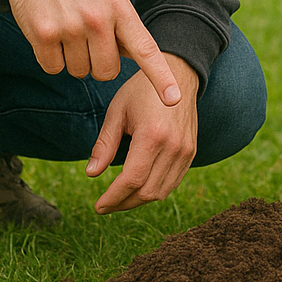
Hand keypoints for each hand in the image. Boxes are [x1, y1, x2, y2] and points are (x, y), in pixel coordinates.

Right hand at [0, 0, 179, 104]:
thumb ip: (121, 24)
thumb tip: (132, 57)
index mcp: (119, 7)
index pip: (145, 48)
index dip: (160, 77)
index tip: (173, 98)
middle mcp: (98, 18)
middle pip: (106, 71)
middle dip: (96, 62)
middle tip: (84, 36)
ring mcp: (70, 27)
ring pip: (78, 71)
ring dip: (71, 58)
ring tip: (65, 25)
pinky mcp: (42, 34)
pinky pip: (53, 68)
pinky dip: (50, 57)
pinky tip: (47, 31)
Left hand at [87, 53, 199, 213]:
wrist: (178, 75)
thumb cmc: (142, 91)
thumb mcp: (117, 111)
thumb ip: (105, 144)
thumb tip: (91, 173)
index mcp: (152, 135)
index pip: (131, 180)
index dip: (113, 197)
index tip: (98, 206)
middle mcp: (173, 146)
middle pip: (146, 191)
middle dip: (123, 203)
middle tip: (105, 205)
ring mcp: (185, 151)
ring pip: (161, 192)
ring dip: (138, 201)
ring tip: (119, 199)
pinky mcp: (191, 152)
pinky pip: (172, 182)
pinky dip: (154, 191)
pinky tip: (138, 188)